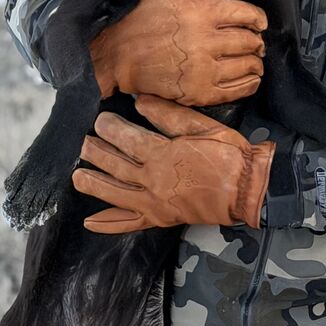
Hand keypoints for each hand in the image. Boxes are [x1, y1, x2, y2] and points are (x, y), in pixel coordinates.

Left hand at [72, 94, 274, 232]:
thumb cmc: (229, 154)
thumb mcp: (202, 126)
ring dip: (93, 185)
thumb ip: (168, 115)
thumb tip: (139, 101)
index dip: (110, 129)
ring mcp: (155, 202)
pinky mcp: (161, 218)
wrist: (249, 189)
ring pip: (115, 193)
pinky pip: (130, 224)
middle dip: (96, 153)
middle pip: (116, 166)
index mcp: (163, 154)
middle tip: (83, 144)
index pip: (127, 140)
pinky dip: (109, 224)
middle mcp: (153, 180)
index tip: (99, 120)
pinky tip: (90, 221)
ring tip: (77, 176)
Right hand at [89, 0, 267, 106]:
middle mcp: (206, 40)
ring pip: (247, 65)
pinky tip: (250, 80)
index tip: (260, 23)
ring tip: (253, 62)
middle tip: (256, 44)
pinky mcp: (199, 92)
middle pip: (250, 41)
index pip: (245, 14)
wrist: (113, 57)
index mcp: (200, 13)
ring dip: (255, 63)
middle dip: (257, 42)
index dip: (258, 19)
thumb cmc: (134, 22)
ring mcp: (204, 68)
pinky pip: (236, 90)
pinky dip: (249, 85)